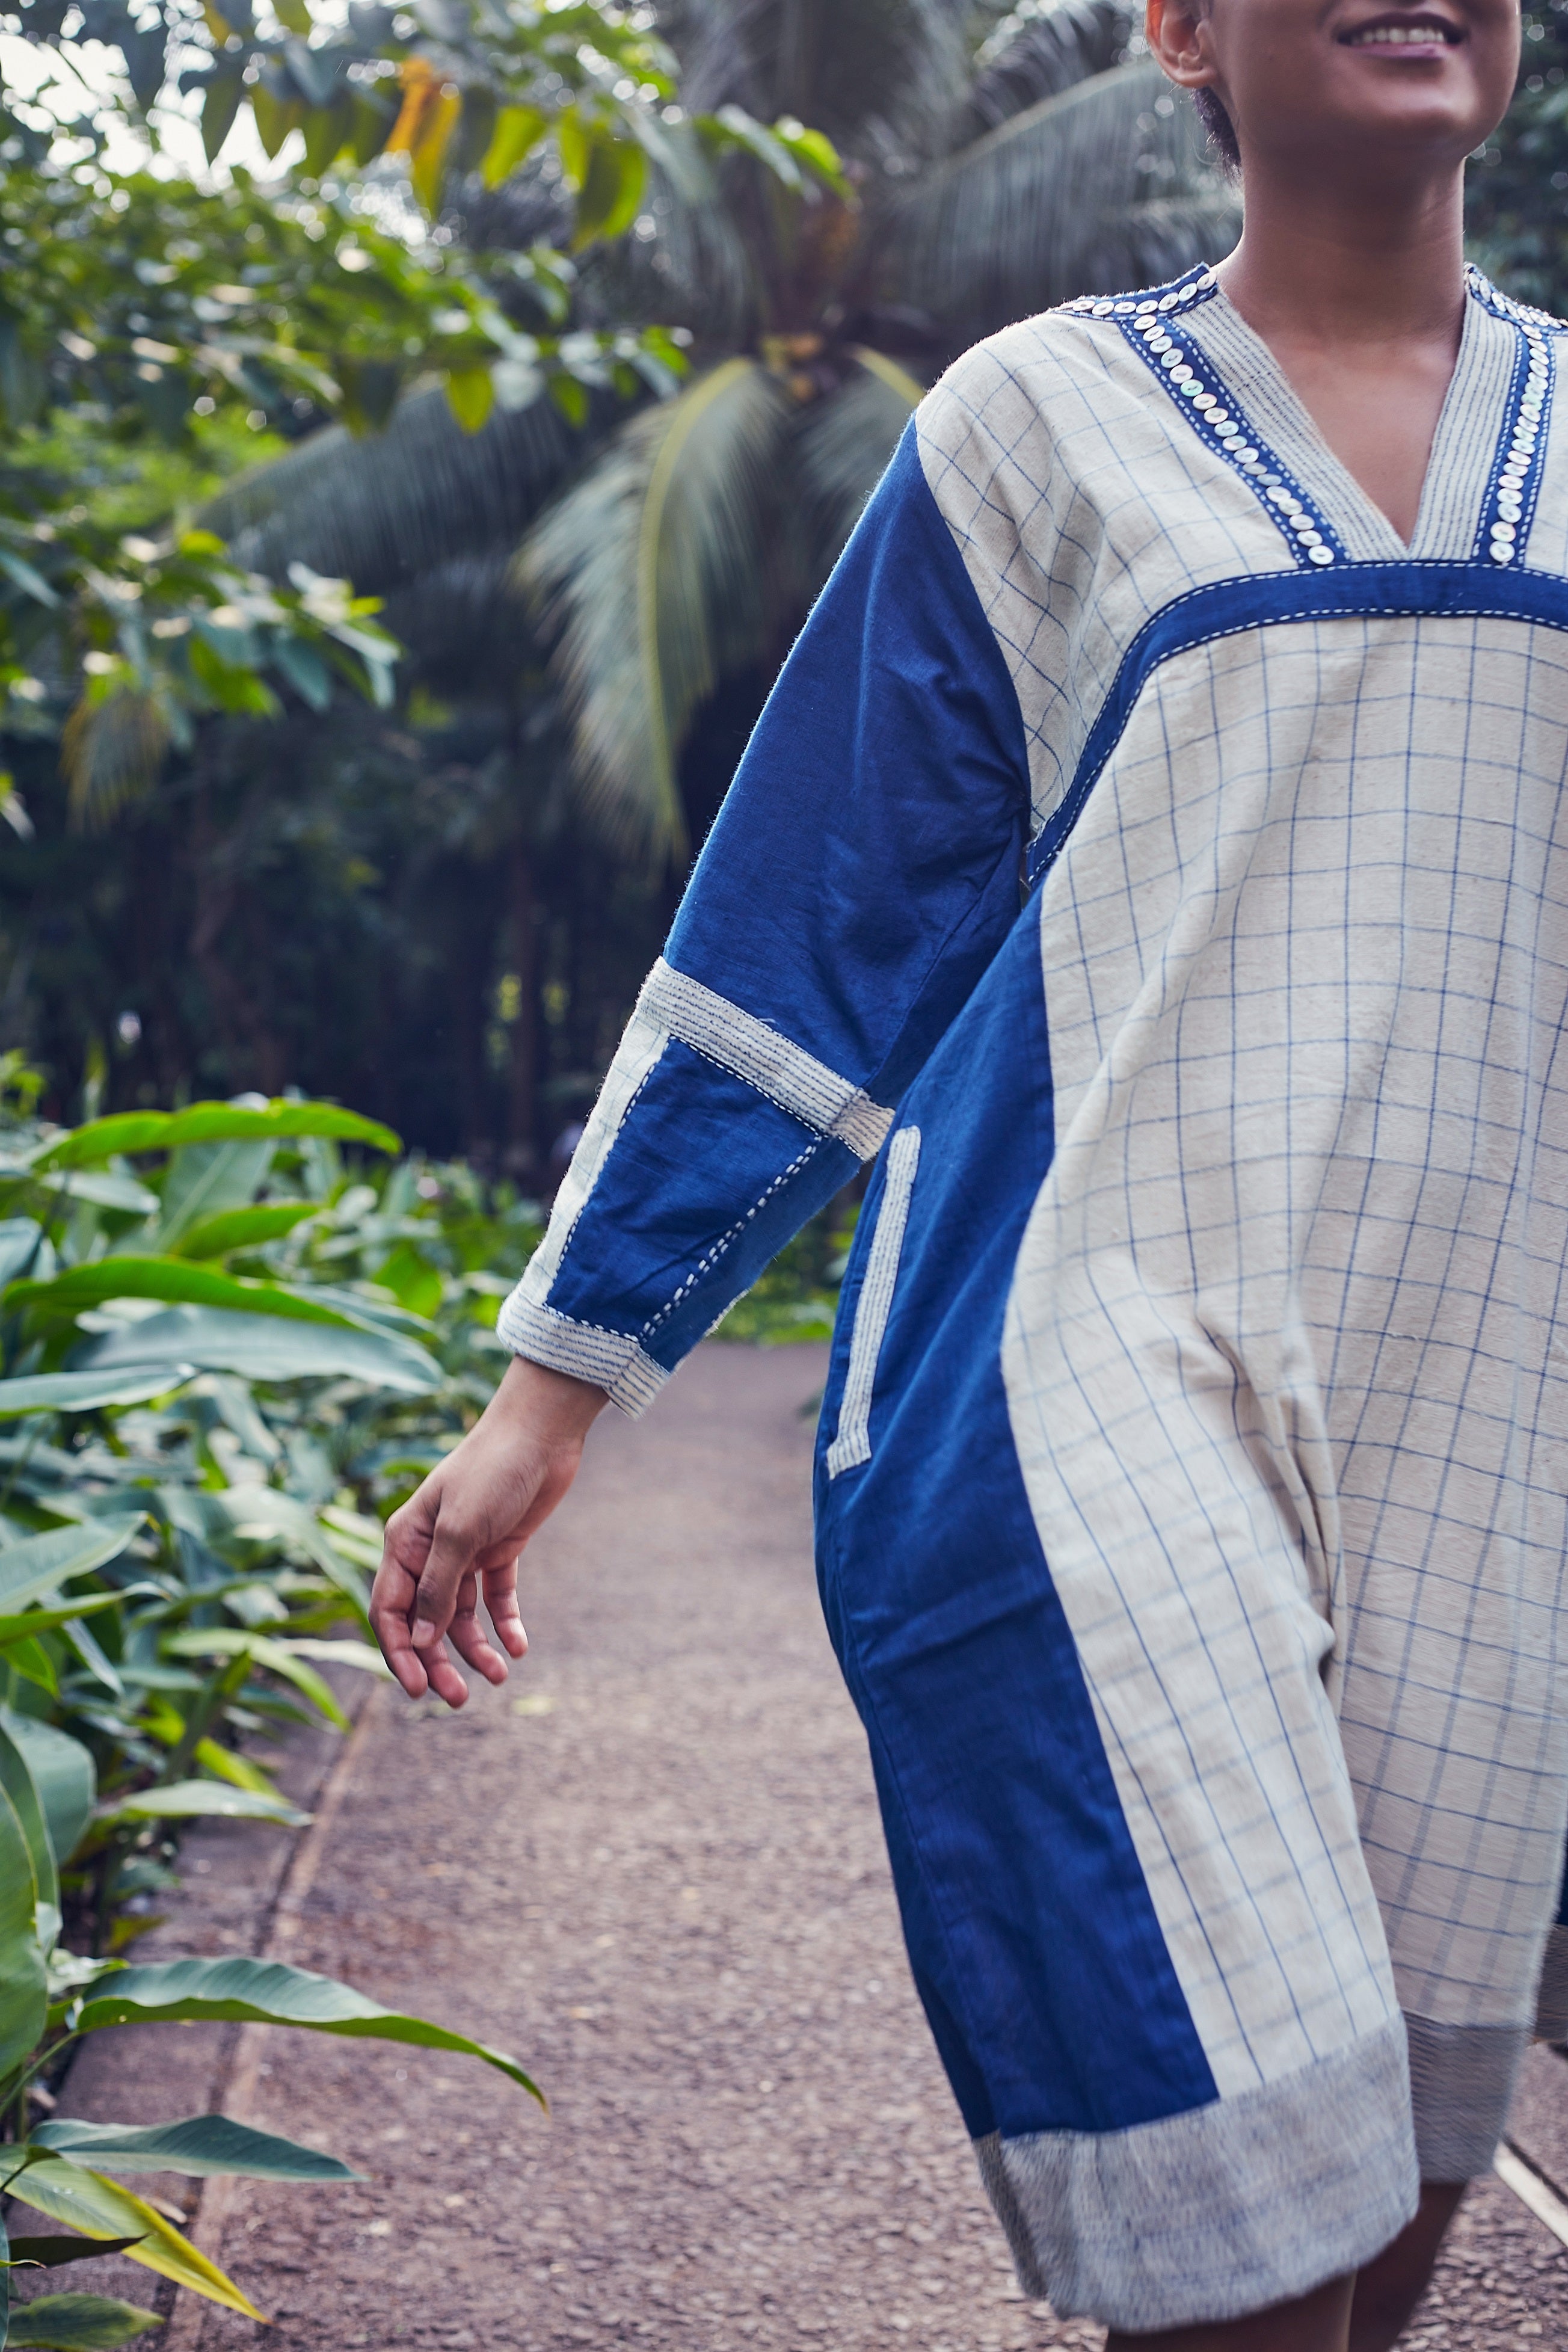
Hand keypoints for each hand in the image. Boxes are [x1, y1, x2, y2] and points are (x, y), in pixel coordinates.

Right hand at [370, 1354, 606, 1706]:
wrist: (541, 1434)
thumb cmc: (492, 1471)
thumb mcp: (461, 1531)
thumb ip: (439, 1586)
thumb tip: (420, 1640)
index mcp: (405, 1542)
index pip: (390, 1610)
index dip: (400, 1652)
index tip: (418, 1689)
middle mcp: (429, 1551)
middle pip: (425, 1621)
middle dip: (439, 1661)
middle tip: (460, 1699)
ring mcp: (465, 1552)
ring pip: (461, 1615)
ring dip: (475, 1648)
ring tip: (499, 1676)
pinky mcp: (500, 1550)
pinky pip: (496, 1597)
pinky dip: (505, 1623)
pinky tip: (520, 1646)